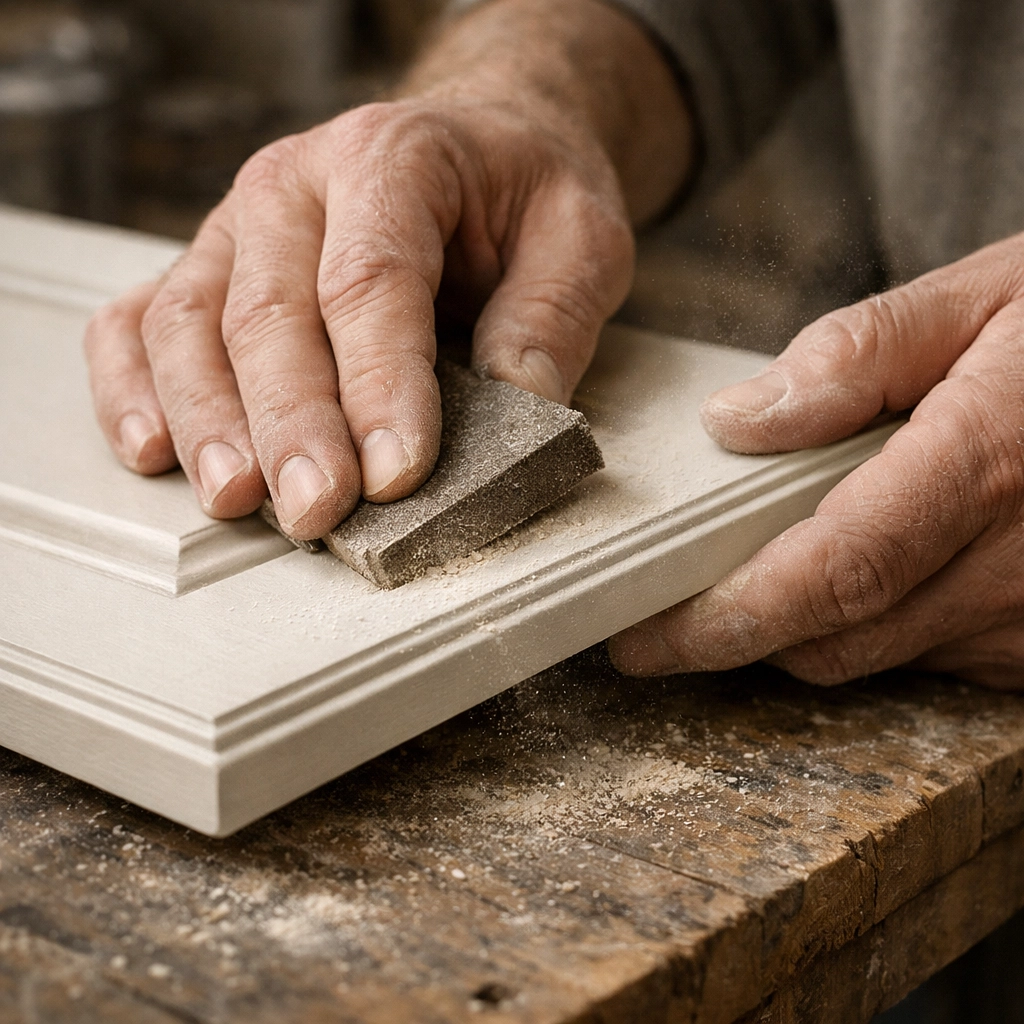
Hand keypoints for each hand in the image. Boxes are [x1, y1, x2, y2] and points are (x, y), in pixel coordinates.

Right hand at [82, 0, 689, 540]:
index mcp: (390, 158)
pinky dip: (134, 389)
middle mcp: (292, 187)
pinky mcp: (206, 271)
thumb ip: (551, 317)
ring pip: (189, 324)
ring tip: (236, 498)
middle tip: (316, 510)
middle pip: (271, 313)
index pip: (372, 281)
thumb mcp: (581, 236)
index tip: (397, 473)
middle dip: (292, 425)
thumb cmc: (518, 194)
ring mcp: (235, 230)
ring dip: (208, 421)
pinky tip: (155, 452)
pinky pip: (139, 324)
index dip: (380, 385)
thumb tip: (517, 410)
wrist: (474, 147)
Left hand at [609, 232, 1023, 688]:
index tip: (643, 636)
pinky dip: (875, 623)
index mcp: (987, 467)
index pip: (830, 575)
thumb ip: (853, 358)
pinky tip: (867, 569)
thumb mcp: (976, 299)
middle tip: (667, 609)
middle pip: (838, 639)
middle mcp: (1018, 565)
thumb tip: (735, 423)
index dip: (724, 619)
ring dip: (806, 625)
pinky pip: (931, 659)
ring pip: (878, 656)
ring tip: (764, 563)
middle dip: (738, 636)